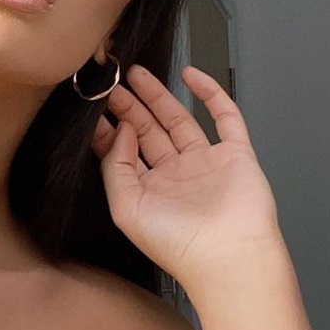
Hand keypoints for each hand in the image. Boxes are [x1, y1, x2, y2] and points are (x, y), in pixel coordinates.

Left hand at [91, 64, 284, 287]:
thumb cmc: (177, 244)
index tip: (94, 106)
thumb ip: (115, 165)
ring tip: (136, 73)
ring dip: (158, 96)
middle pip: (148, 131)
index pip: (124, 152)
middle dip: (129, 106)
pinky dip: (210, 93)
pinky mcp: (235, 154)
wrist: (227, 256)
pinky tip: (190, 75)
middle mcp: (176, 176)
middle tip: (112, 82)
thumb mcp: (125, 207)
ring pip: (178, 120)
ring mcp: (206, 163)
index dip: (109, 128)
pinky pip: (224, 116)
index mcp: (149, 191)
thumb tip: (120, 129)